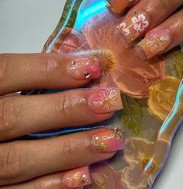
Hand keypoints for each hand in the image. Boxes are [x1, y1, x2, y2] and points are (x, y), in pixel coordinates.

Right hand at [0, 53, 122, 187]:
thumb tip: (73, 71)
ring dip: (68, 150)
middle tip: (108, 103)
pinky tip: (82, 177)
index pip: (5, 72)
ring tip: (109, 140)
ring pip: (17, 160)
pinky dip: (50, 186)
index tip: (91, 67)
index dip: (49, 69)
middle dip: (66, 110)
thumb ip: (21, 82)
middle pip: (14, 117)